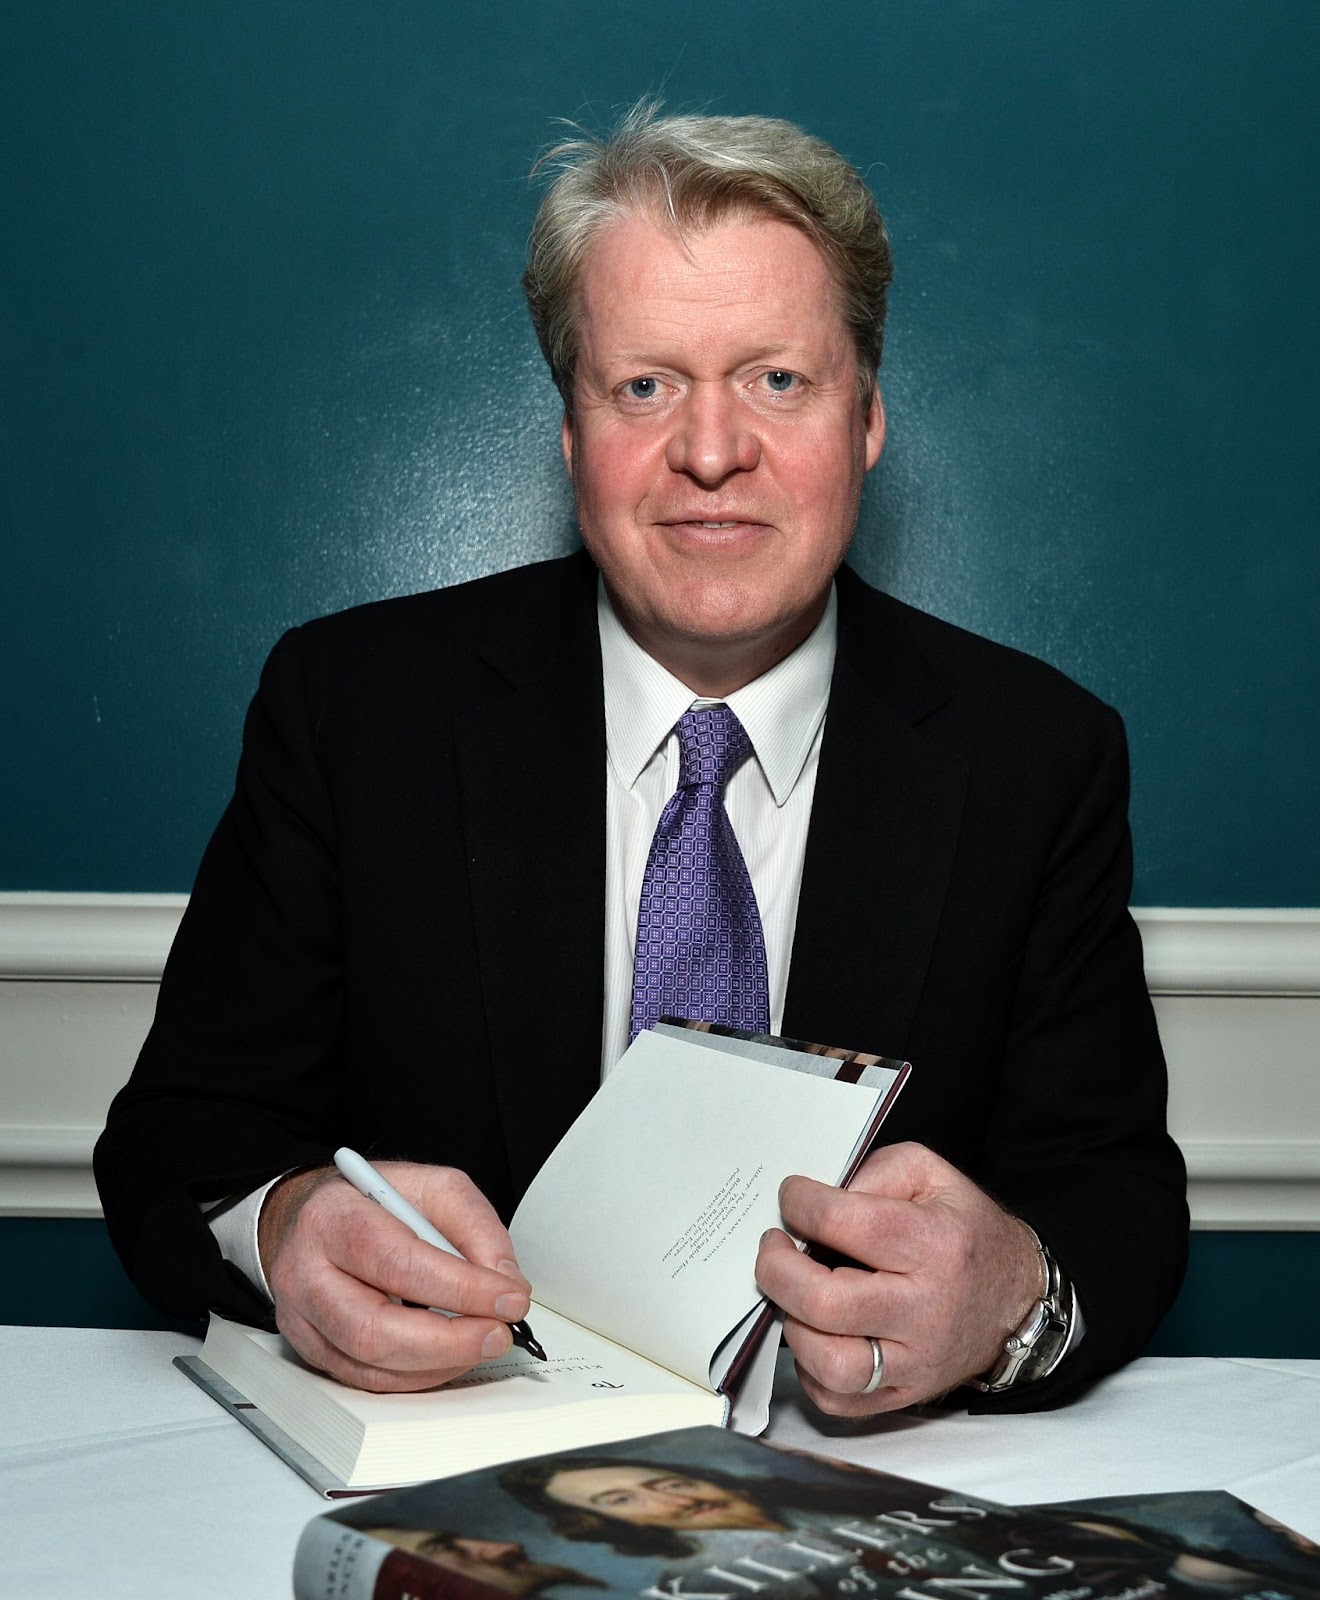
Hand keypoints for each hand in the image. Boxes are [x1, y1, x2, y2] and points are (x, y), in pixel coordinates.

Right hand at [258, 1161, 531, 1391]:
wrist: (319, 1218)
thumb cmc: (375, 1202)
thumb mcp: (433, 1188)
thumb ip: (474, 1227)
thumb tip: (505, 1281)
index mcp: (334, 1217)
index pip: (397, 1260)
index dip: (459, 1287)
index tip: (508, 1298)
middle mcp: (306, 1272)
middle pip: (373, 1328)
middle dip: (448, 1341)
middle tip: (497, 1334)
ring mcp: (302, 1318)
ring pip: (368, 1365)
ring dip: (438, 1364)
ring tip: (480, 1344)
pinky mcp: (310, 1350)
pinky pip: (365, 1380)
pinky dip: (417, 1376)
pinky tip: (447, 1358)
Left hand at [755, 1141, 1043, 1414]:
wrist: (1017, 1300)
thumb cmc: (966, 1233)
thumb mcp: (931, 1175)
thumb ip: (874, 1173)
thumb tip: (818, 1201)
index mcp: (935, 1245)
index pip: (846, 1225)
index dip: (801, 1205)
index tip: (792, 1198)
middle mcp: (925, 1310)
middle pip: (826, 1302)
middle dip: (777, 1269)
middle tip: (774, 1247)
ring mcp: (915, 1362)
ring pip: (830, 1364)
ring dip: (792, 1324)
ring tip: (792, 1294)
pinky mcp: (905, 1395)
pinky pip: (838, 1400)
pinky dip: (809, 1369)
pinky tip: (813, 1332)